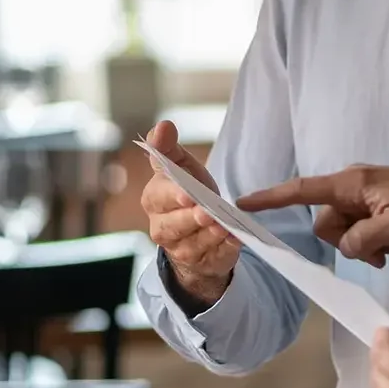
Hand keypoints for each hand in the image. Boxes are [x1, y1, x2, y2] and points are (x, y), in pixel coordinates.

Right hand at [139, 120, 238, 303]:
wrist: (201, 226)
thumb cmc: (187, 190)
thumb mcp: (180, 167)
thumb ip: (169, 147)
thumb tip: (163, 126)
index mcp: (154, 200)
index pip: (160, 197)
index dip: (173, 196)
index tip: (186, 194)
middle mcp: (162, 228)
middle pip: (174, 225)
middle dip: (191, 219)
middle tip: (206, 212)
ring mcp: (181, 249)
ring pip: (194, 243)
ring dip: (209, 235)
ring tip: (222, 226)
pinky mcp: (203, 262)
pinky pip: (214, 257)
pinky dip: (225, 249)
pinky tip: (234, 239)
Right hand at [238, 166, 388, 266]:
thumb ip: (362, 240)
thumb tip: (345, 247)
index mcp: (351, 183)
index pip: (301, 190)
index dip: (271, 198)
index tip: (243, 203)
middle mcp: (352, 185)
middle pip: (325, 223)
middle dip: (348, 243)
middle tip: (383, 247)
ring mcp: (364, 195)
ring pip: (344, 233)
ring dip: (365, 246)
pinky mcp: (375, 205)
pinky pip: (360, 232)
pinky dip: (375, 243)